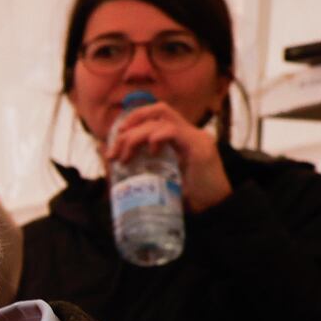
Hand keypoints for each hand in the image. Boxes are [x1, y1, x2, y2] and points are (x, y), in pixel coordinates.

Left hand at [103, 99, 229, 210]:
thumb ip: (135, 163)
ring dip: (135, 137)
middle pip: (158, 110)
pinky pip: (174, 131)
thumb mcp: (156, 176)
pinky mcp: (200, 148)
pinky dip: (156, 137)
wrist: (214, 210)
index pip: (157, 113)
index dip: (134, 118)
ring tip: (124, 158)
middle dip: (130, 125)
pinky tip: (150, 152)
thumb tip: (106, 154)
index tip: (115, 137)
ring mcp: (197, 138)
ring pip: (161, 121)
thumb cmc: (186, 197)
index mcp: (181, 138)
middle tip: (114, 152)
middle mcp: (190, 133)